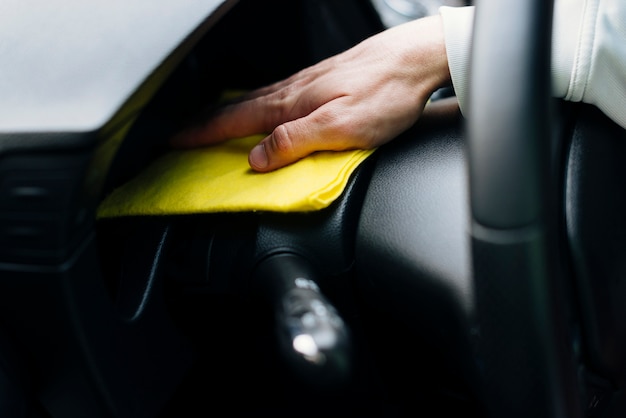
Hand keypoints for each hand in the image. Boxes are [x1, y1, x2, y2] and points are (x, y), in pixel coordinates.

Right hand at [170, 14, 450, 171]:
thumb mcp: (341, 127)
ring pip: (256, 101)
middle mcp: (293, 90)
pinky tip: (262, 109)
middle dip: (207, 123)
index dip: (203, 134)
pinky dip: (256, 106)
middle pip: (238, 108)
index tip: (177, 142)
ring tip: (213, 125)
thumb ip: (296, 142)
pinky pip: (277, 97)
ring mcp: (307, 83)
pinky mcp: (323, 81)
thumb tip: (258, 158)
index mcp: (292, 104)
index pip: (234, 122)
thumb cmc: (387, 92)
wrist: (416, 58)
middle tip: (184, 133)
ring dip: (229, 114)